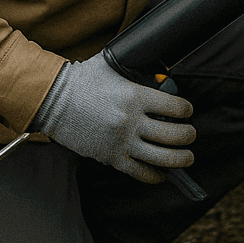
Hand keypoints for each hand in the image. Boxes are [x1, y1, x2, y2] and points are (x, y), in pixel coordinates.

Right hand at [29, 57, 195, 182]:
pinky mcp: (111, 157)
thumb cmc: (82, 79)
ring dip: (181, 159)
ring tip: (187, 156)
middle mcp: (132, 121)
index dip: (187, 110)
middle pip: (176, 136)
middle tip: (191, 135)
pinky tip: (162, 173)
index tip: (187, 111)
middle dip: (189, 136)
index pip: (176, 107)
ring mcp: (122, 141)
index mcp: (136, 96)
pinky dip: (156, 175)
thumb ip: (135, 70)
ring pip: (163, 158)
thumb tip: (156, 73)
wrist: (53, 99)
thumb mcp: (113, 66)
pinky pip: (140, 173)